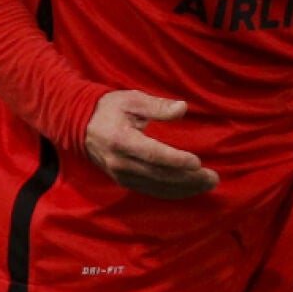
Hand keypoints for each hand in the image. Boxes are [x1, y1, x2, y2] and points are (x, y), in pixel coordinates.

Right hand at [84, 90, 219, 198]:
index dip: (175, 160)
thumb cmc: (110, 109)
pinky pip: (150, 190)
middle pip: (158, 175)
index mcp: (121, 140)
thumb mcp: (132, 99)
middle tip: (212, 177)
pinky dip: (171, 192)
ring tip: (208, 184)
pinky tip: (190, 189)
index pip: (152, 154)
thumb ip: (157, 106)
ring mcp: (120, 175)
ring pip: (156, 186)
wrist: (80, 126)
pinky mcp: (123, 181)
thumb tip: (182, 108)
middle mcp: (120, 162)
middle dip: (188, 178)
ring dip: (184, 188)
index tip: (197, 162)